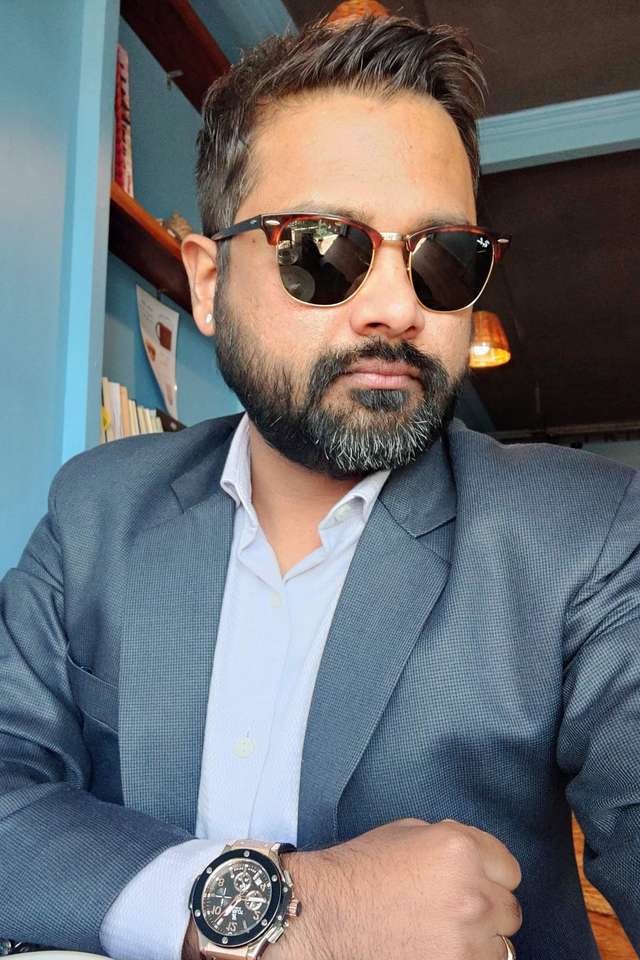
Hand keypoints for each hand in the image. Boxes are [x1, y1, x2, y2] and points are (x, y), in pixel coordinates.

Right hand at [273, 817, 521, 959]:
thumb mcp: (407, 833)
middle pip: (510, 909)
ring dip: (480, 941)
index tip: (474, 882)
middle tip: (454, 911)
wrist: (322, 916)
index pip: (509, 869)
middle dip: (487, 909)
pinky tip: (437, 950)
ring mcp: (465, 939)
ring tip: (443, 935)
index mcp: (460, 848)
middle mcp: (471, 892)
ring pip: (502, 946)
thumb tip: (478, 860)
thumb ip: (452, 843)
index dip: (489, 875)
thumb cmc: (358, 872)